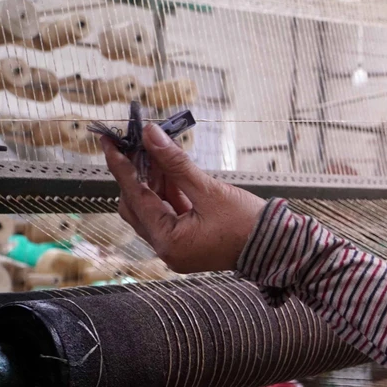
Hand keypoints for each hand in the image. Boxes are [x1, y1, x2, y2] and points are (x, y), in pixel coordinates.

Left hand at [102, 123, 265, 272]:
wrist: (277, 248)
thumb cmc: (248, 225)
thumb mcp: (210, 190)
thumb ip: (177, 164)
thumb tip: (153, 137)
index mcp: (169, 242)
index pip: (135, 197)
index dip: (120, 166)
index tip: (109, 142)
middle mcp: (166, 249)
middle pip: (136, 206)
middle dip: (136, 173)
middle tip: (136, 143)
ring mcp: (176, 248)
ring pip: (151, 209)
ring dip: (152, 181)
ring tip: (156, 152)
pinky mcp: (186, 242)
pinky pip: (167, 214)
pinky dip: (167, 192)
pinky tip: (170, 171)